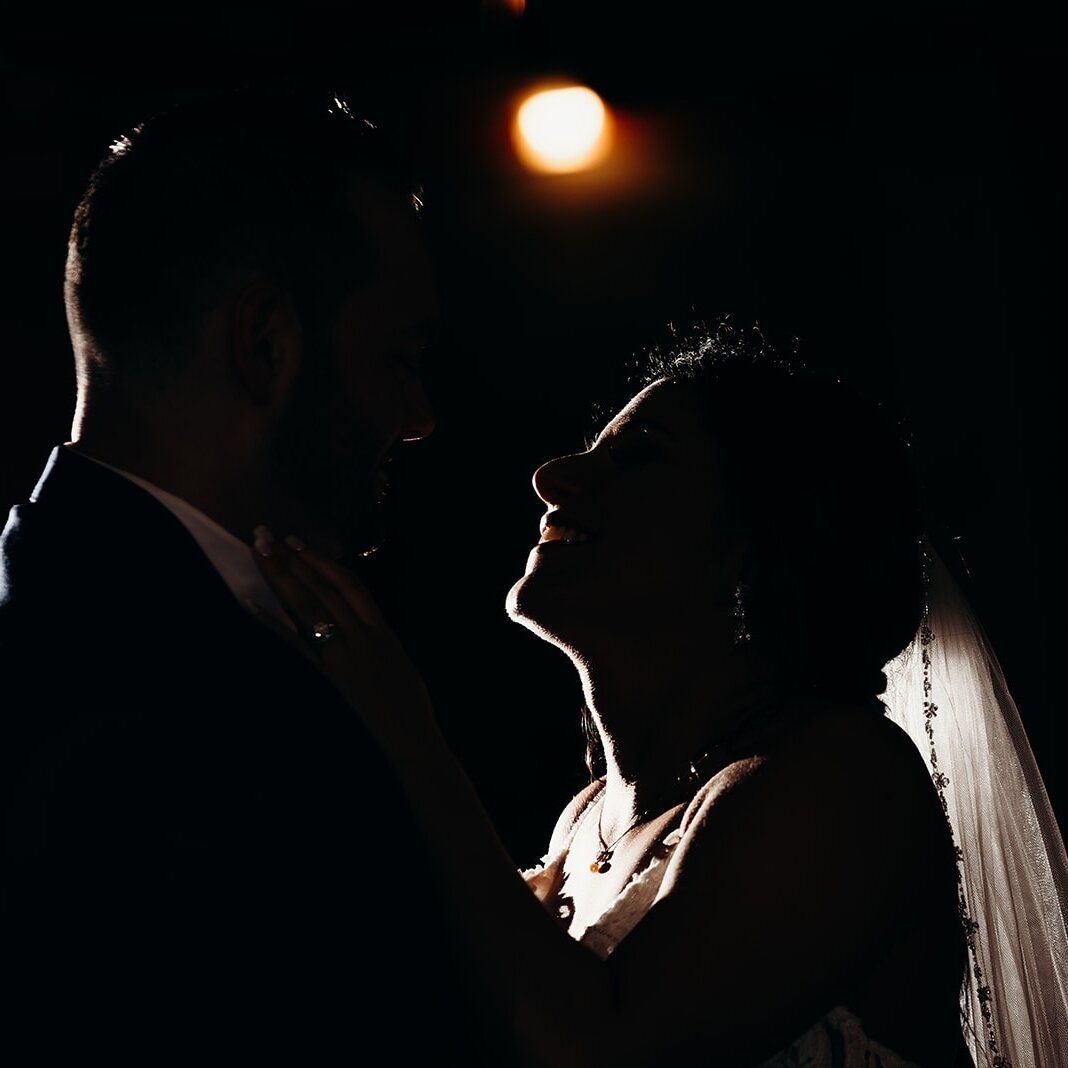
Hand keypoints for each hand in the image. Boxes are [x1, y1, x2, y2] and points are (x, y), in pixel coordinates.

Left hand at [248, 526, 438, 757]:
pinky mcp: (332, 678)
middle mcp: (363, 637)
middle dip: (292, 560)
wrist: (414, 742)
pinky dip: (273, 623)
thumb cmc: (410, 708)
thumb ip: (377, 640)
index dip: (322, 561)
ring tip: (259, 554)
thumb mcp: (398, 664)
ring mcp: (346, 656)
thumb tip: (354, 624)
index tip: (297, 541)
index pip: (350, 585)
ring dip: (282, 578)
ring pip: (310, 607)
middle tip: (264, 535)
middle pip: (324, 589)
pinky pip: (297, 645)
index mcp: (383, 632)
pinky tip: (251, 605)